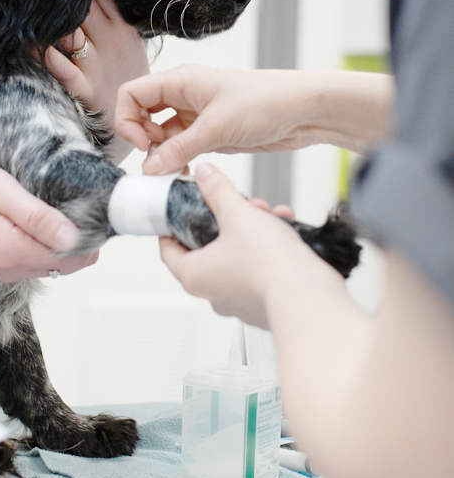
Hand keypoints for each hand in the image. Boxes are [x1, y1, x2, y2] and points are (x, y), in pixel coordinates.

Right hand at [0, 158, 98, 282]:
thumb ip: (38, 217)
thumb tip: (75, 238)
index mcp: (13, 253)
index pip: (75, 257)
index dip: (91, 233)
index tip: (96, 206)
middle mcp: (11, 269)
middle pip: (67, 263)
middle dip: (81, 236)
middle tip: (78, 199)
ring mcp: (3, 269)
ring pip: (52, 262)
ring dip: (63, 238)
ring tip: (57, 203)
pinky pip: (35, 258)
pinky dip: (46, 241)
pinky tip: (38, 214)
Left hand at [45, 0, 149, 160]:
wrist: (133, 126)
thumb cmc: (124, 81)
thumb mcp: (130, 48)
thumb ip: (114, 21)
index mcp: (123, 30)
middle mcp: (111, 44)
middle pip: (83, 8)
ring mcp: (97, 67)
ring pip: (72, 33)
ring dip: (52, 20)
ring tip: (29, 1)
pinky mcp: (86, 90)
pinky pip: (65, 71)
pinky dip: (49, 58)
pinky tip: (33, 45)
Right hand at [115, 65, 329, 174]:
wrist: (304, 111)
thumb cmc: (264, 102)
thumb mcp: (215, 128)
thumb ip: (178, 149)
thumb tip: (148, 168)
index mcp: (179, 80)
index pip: (132, 93)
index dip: (128, 119)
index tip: (143, 144)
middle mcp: (183, 94)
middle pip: (142, 113)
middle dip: (143, 138)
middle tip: (156, 159)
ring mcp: (196, 113)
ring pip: (161, 133)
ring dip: (162, 153)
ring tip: (173, 169)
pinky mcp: (209, 131)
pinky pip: (181, 145)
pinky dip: (178, 158)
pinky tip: (185, 171)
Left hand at [159, 163, 324, 326]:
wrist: (310, 299)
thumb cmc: (268, 267)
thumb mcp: (237, 214)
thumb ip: (218, 191)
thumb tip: (205, 174)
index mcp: (194, 275)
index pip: (168, 249)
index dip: (172, 226)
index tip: (178, 211)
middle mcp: (213, 293)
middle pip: (208, 248)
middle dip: (225, 220)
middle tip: (238, 206)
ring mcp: (240, 301)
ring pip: (238, 255)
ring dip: (252, 230)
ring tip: (268, 214)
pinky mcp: (266, 303)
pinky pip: (262, 269)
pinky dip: (271, 247)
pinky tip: (285, 228)